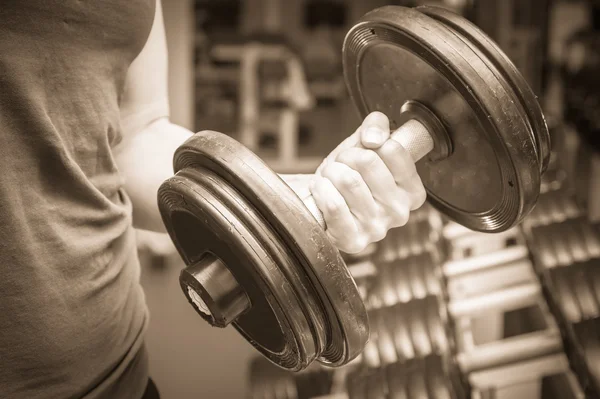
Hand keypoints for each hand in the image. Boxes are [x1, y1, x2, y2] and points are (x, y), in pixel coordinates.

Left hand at [310, 112, 426, 253]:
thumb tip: (374, 138)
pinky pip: (334, 205)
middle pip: (367, 161)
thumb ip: (377, 126)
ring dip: (331, 173)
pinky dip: (322, 190)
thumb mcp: (364, 144)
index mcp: (412, 191)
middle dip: (345, 157)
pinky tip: (323, 192)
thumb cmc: (347, 174)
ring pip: (348, 180)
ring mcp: (377, 229)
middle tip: (341, 167)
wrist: (320, 200)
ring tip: (331, 180)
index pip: (392, 149)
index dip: (367, 145)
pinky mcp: (353, 240)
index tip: (362, 154)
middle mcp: (400, 212)